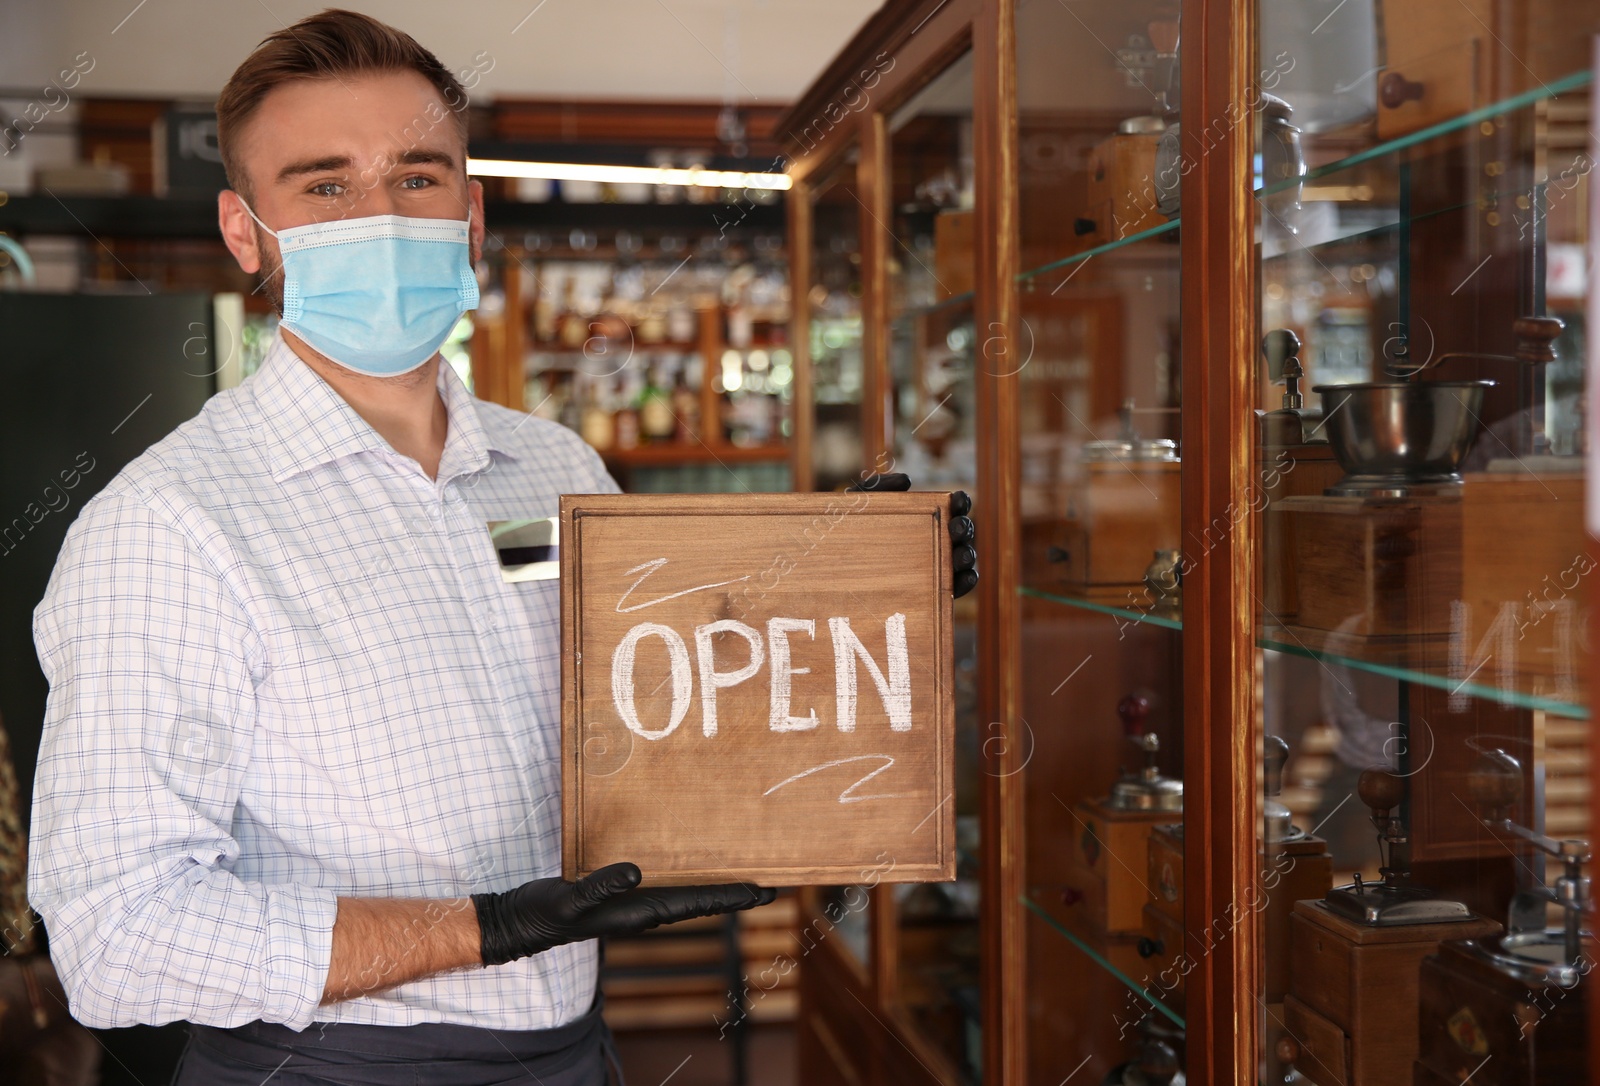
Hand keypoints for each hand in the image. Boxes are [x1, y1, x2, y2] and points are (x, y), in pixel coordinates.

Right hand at [472, 862, 774, 965]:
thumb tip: (635, 873)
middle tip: (770, 886)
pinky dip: (684, 876)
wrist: (521, 922)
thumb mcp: (570, 900)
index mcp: (639, 911)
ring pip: (684, 893)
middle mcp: (643, 908)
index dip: (730, 897)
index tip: (764, 890)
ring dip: (713, 886)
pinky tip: (690, 867)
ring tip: (741, 878)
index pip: (696, 903)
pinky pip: (662, 885)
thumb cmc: (546, 914)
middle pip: (699, 900)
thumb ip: (600, 887)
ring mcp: (633, 902)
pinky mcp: (621, 894)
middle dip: (733, 893)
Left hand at [849, 472, 977, 597]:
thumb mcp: (860, 505)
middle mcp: (940, 538)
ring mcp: (941, 564)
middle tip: (954, 529)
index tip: (956, 501)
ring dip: (967, 555)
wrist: (836, 566)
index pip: (955, 505)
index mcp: (929, 515)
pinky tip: (963, 578)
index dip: (961, 502)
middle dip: (964, 528)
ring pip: (965, 558)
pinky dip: (967, 582)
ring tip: (960, 556)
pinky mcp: (938, 589)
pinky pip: (960, 586)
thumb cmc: (852, 530)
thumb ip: (879, 486)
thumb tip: (906, 480)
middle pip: (963, 531)